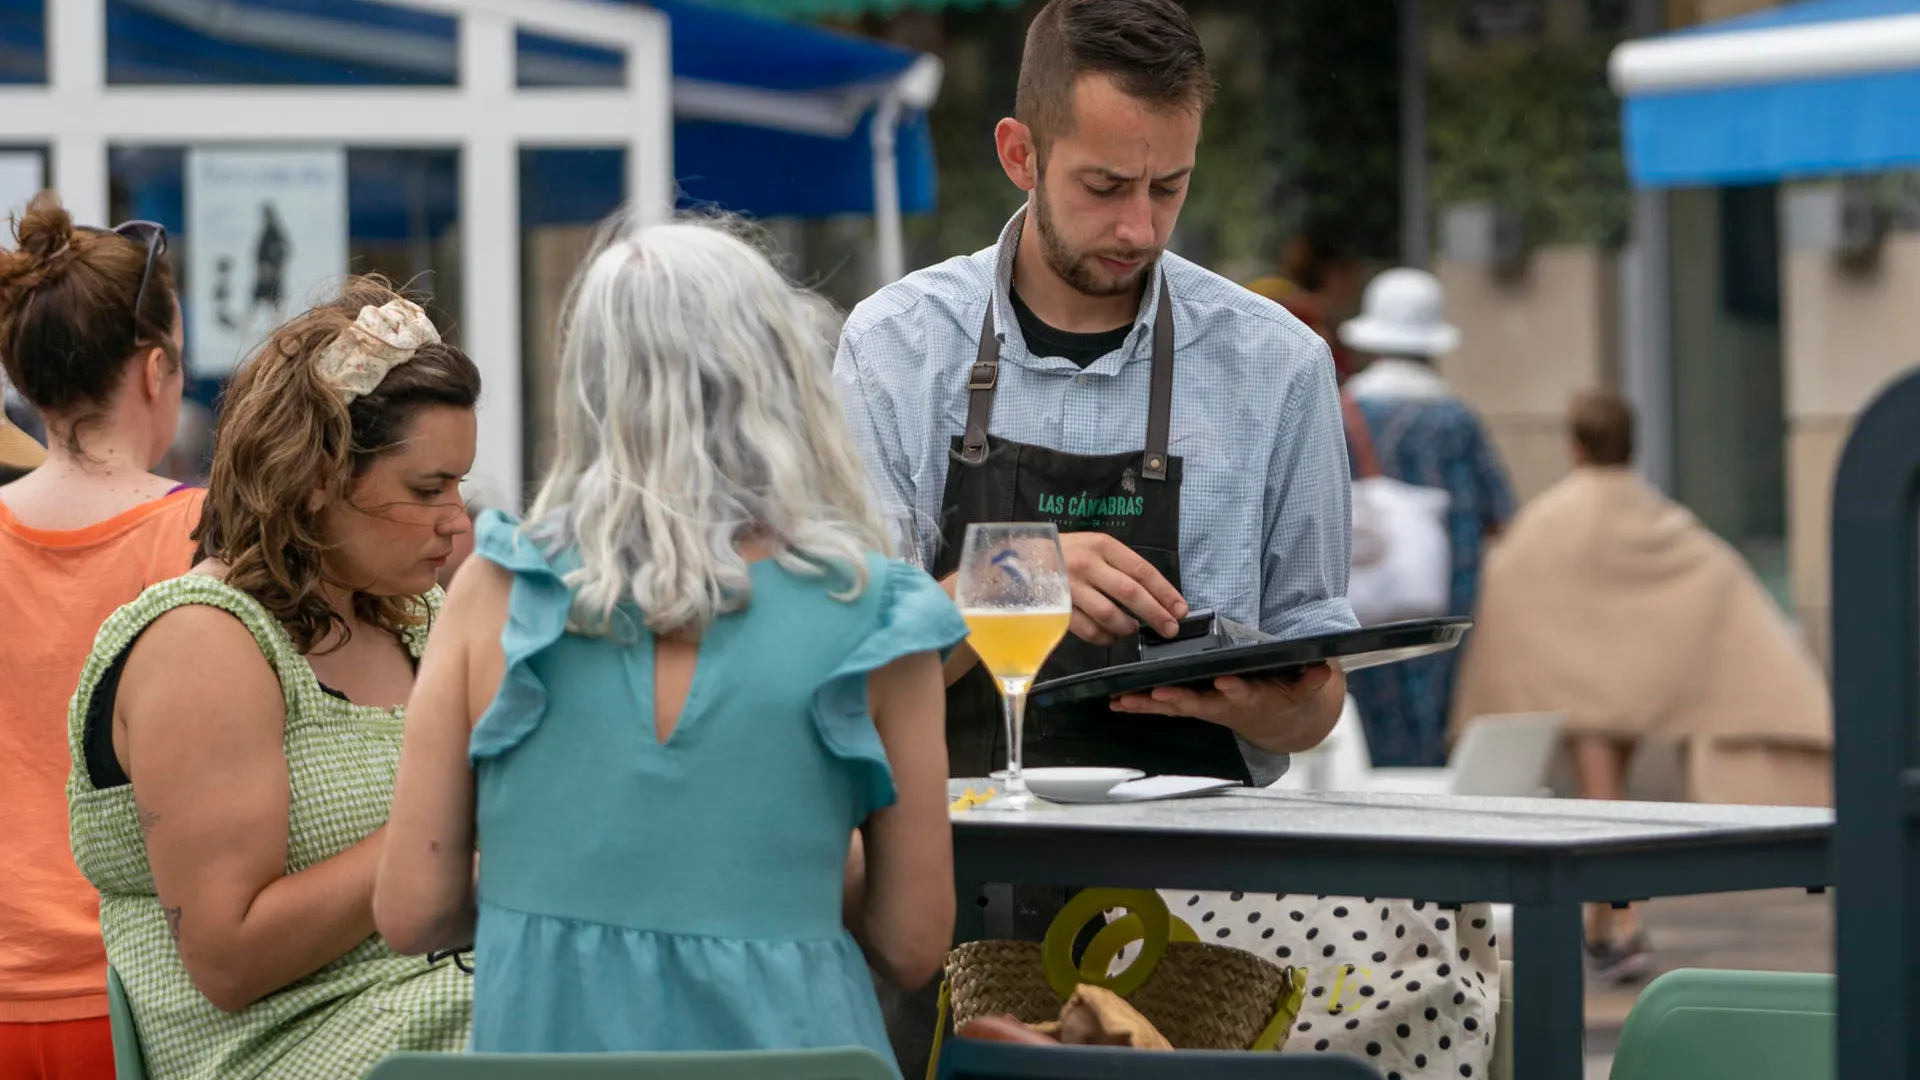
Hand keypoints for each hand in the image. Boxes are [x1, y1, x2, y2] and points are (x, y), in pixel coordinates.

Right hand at [1059, 533, 1185, 645]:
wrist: (1017, 559)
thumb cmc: (1064, 554)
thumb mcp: (1092, 547)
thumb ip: (1119, 566)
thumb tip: (1155, 595)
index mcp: (1102, 546)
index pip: (1142, 570)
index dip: (1165, 592)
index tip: (1180, 609)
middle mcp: (1087, 564)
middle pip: (1130, 593)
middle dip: (1155, 613)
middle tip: (1170, 629)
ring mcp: (1071, 587)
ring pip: (1110, 615)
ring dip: (1128, 627)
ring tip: (1132, 630)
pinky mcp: (1058, 608)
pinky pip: (1089, 630)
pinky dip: (1105, 638)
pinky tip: (1111, 637)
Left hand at [1111, 663, 1340, 753]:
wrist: (1276, 723)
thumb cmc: (1285, 698)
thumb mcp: (1305, 690)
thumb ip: (1312, 680)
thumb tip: (1325, 668)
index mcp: (1252, 699)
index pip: (1243, 694)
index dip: (1234, 690)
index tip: (1225, 683)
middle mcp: (1223, 705)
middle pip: (1198, 704)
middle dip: (1178, 699)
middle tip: (1158, 695)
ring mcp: (1204, 707)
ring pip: (1174, 707)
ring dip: (1148, 704)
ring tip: (1124, 701)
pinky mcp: (1191, 706)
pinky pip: (1163, 707)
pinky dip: (1140, 705)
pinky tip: (1117, 703)